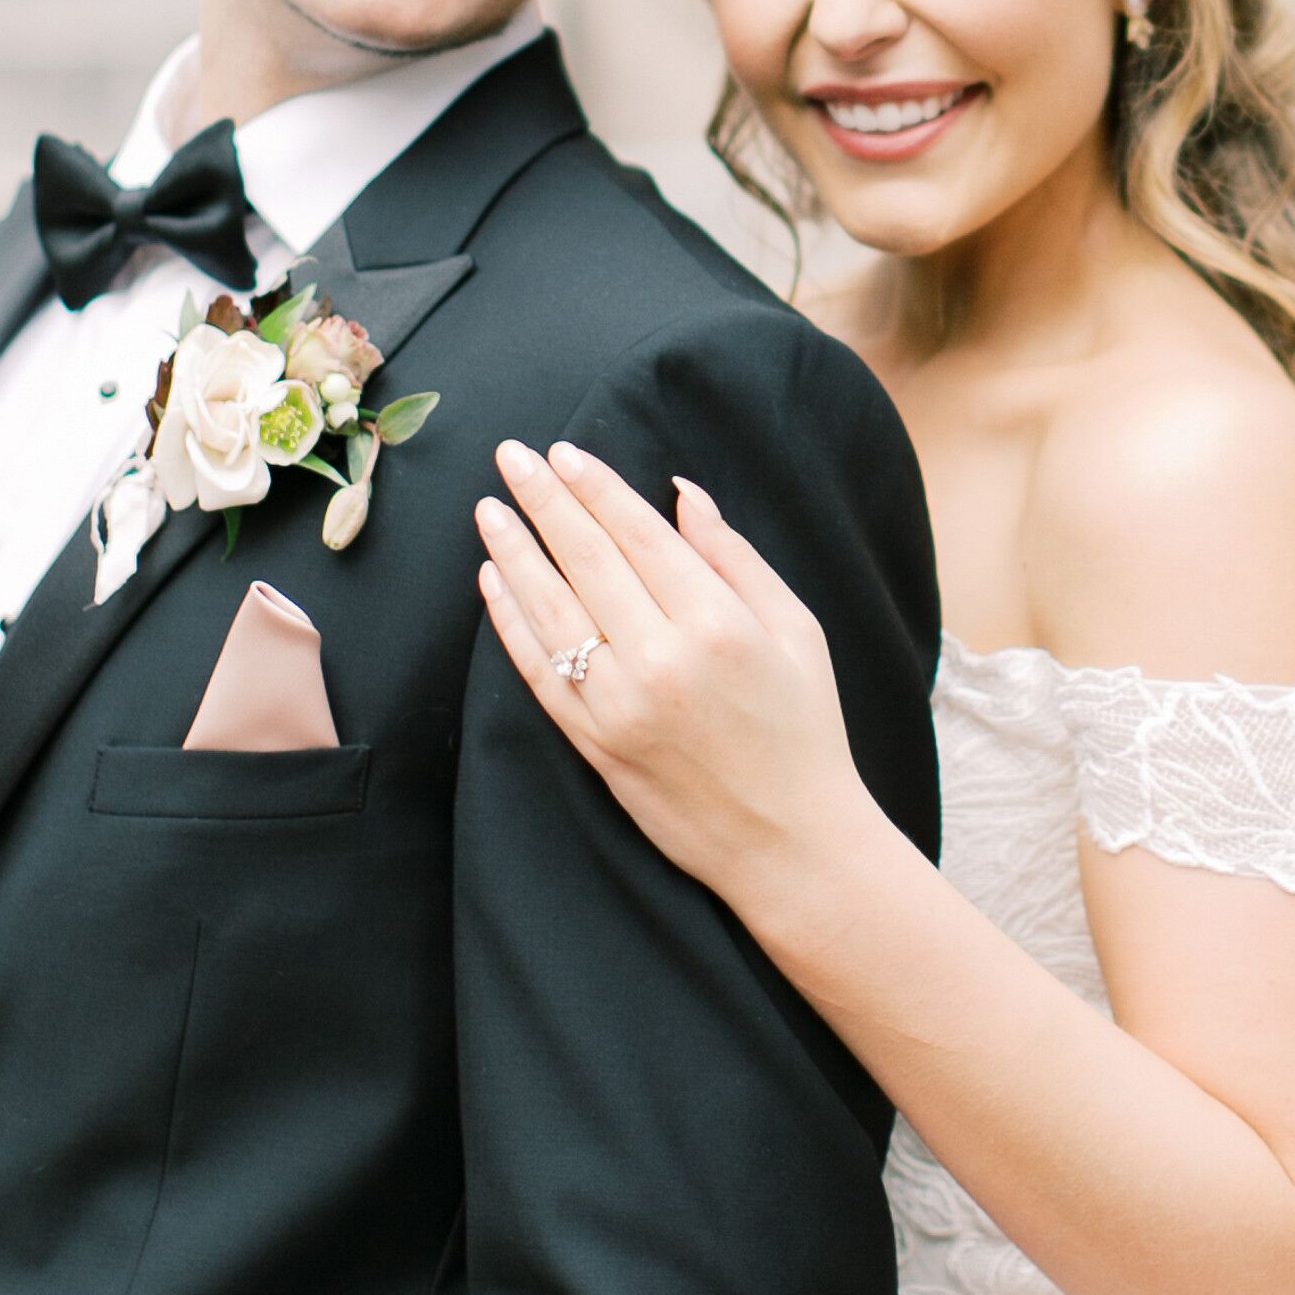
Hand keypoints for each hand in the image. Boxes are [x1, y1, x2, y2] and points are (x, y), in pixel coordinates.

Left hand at [477, 441, 880, 931]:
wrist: (790, 842)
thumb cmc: (804, 728)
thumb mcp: (796, 630)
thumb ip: (735, 557)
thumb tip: (681, 493)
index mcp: (717, 623)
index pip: (638, 535)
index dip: (595, 488)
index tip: (562, 451)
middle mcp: (661, 660)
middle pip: (586, 560)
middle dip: (544, 500)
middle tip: (510, 455)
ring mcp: (619, 706)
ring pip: (550, 611)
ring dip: (514, 552)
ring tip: (489, 508)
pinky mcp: (595, 744)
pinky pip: (538, 672)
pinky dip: (511, 622)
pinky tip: (493, 581)